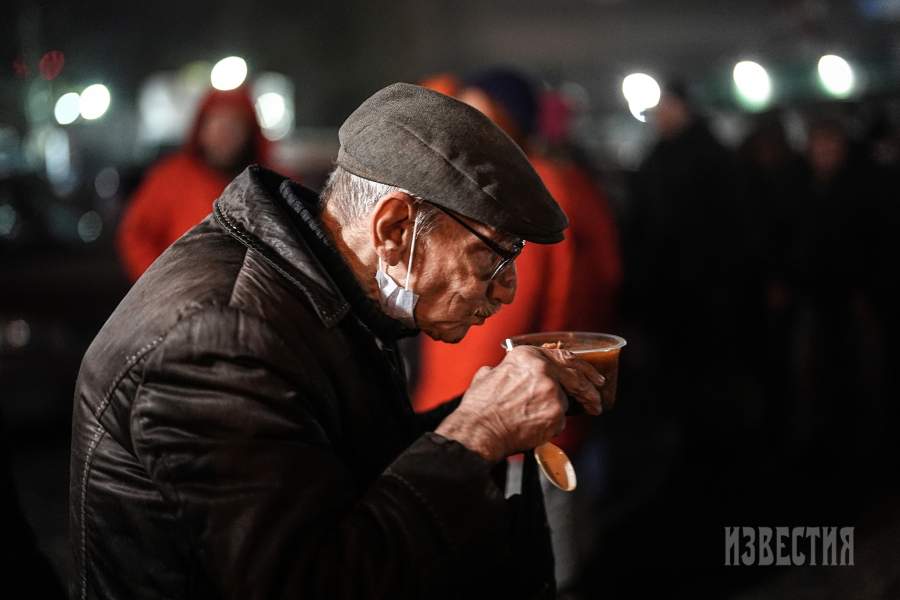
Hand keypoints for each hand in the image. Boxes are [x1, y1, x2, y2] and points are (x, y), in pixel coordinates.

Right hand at [435, 345, 604, 462]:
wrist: (479, 431)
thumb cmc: (480, 407)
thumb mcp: (489, 375)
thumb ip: (506, 369)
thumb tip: (507, 371)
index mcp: (527, 355)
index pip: (564, 357)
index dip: (582, 367)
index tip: (593, 377)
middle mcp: (542, 368)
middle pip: (576, 377)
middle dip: (590, 388)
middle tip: (596, 399)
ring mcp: (552, 391)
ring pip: (564, 401)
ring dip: (556, 412)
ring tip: (544, 421)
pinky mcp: (556, 413)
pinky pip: (559, 421)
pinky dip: (550, 427)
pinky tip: (533, 430)